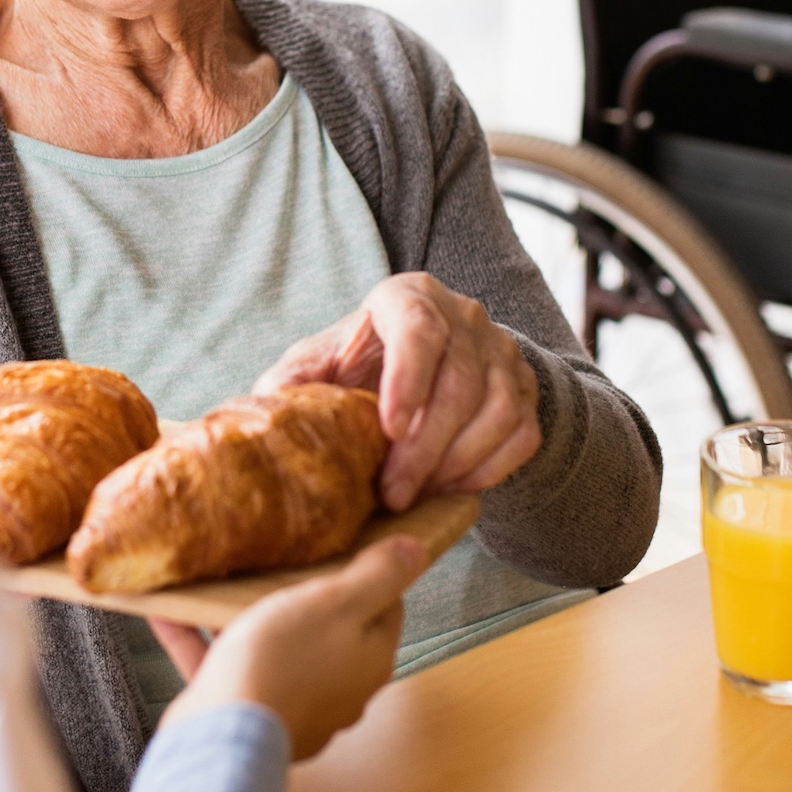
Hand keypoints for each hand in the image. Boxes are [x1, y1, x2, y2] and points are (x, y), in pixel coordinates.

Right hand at [153, 536, 427, 759]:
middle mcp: (337, 687)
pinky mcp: (244, 711)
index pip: (384, 605)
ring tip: (217, 574)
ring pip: (270, 646)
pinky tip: (168, 606)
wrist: (224, 734)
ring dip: (242, 612)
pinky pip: (220, 664)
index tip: (343, 541)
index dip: (366, 570)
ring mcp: (291, 703)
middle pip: (326, 626)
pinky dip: (196, 636)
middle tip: (277, 552)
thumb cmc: (284, 663)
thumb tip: (417, 551)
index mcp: (368, 659)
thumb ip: (379, 576)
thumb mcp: (338, 602)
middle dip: (301, 591)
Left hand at [253, 272, 541, 509]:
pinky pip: (521, 435)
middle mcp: (464, 315)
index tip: (390, 431)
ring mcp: (502, 351)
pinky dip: (489, 469)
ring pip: (497, 411)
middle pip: (460, 382)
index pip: (419, 330)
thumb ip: (291, 383)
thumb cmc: (360, 366)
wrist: (425, 369)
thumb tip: (265, 414)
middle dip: (425, 447)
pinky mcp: (525, 389)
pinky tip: (451, 487)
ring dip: (457, 463)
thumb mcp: (320, 364)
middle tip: (393, 493)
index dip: (408, 380)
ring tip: (417, 493)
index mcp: (408, 297)